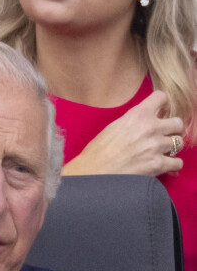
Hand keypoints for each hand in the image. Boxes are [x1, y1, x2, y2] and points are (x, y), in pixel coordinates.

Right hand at [62, 91, 183, 176]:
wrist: (92, 173)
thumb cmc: (96, 153)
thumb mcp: (113, 127)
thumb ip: (132, 122)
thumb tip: (143, 122)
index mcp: (137, 115)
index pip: (161, 98)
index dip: (161, 106)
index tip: (159, 113)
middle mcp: (150, 128)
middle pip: (177, 122)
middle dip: (171, 129)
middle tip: (162, 136)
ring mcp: (155, 146)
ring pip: (179, 142)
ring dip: (171, 148)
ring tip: (162, 153)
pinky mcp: (157, 164)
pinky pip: (177, 162)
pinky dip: (173, 165)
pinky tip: (165, 166)